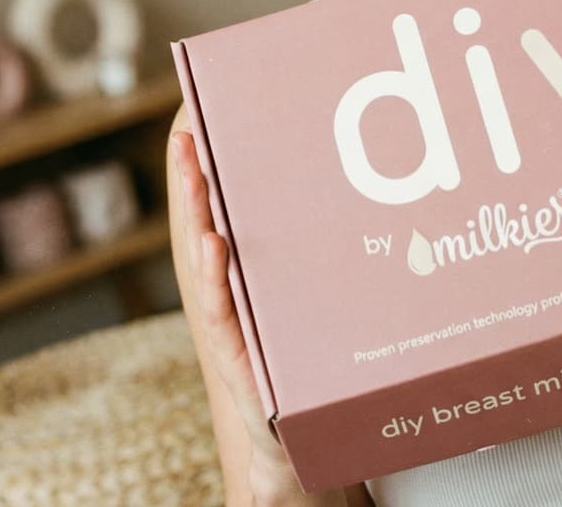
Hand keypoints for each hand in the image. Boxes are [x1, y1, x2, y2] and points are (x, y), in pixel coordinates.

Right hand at [170, 129, 307, 501]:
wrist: (295, 455)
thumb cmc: (306, 373)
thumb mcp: (310, 302)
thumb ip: (324, 254)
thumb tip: (373, 193)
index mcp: (243, 274)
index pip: (220, 206)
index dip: (208, 159)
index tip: (201, 105)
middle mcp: (228, 293)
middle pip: (206, 221)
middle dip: (196, 170)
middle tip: (188, 121)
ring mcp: (229, 324)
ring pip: (206, 258)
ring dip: (196, 210)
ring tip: (194, 165)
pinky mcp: (237, 360)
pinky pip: (225, 313)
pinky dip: (216, 278)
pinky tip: (214, 244)